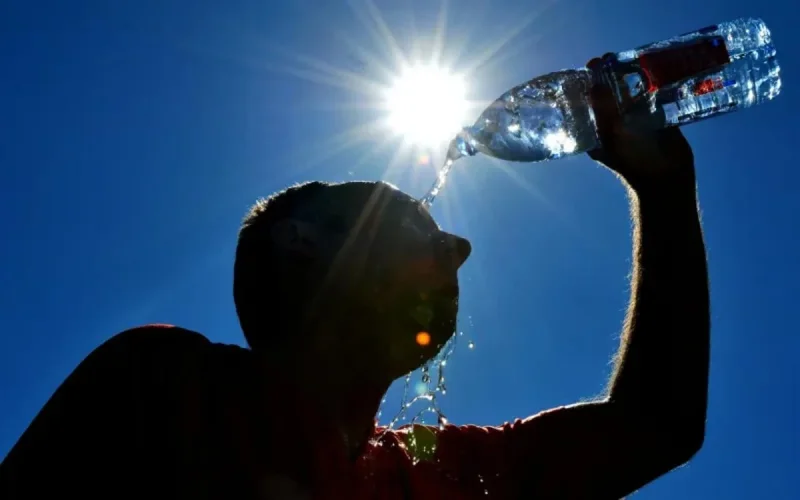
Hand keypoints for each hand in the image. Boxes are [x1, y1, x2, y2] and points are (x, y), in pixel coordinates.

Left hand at [586, 55, 695, 193]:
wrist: (666, 177)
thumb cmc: (633, 160)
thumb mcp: (612, 135)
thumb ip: (604, 109)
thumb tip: (593, 84)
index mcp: (598, 131)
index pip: (589, 103)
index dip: (588, 84)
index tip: (589, 66)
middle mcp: (615, 124)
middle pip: (609, 94)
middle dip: (608, 76)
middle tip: (608, 57)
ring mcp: (636, 120)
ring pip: (630, 93)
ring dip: (629, 76)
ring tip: (627, 57)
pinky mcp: (656, 117)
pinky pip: (652, 97)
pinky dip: (651, 84)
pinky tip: (652, 67)